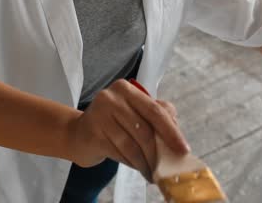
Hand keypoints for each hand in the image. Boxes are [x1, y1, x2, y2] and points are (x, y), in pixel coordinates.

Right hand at [66, 79, 188, 176]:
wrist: (79, 134)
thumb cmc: (112, 123)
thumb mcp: (134, 113)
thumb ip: (156, 116)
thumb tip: (177, 136)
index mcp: (126, 89)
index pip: (155, 110)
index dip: (171, 131)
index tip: (183, 149)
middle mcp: (111, 98)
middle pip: (144, 129)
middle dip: (158, 151)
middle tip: (166, 167)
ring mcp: (99, 115)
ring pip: (132, 144)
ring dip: (146, 162)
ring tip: (152, 172)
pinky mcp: (93, 134)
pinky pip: (120, 153)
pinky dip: (132, 164)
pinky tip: (138, 168)